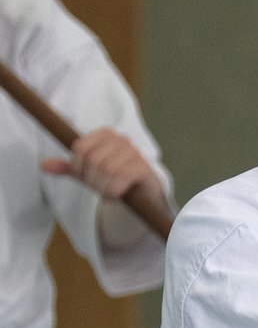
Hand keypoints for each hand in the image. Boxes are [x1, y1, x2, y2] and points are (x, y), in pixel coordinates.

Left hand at [41, 127, 163, 202]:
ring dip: (103, 187)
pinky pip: (122, 177)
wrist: (141, 191)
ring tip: (107, 192)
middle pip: (93, 159)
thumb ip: (68, 168)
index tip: (84, 177)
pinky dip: (114, 190)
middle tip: (97, 188)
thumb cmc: (113, 178)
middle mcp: (121, 139)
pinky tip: (117, 193)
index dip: (77, 167)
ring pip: (106, 169)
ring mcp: (134, 152)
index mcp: (105, 134)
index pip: (80, 148)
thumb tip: (43, 166)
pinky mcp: (144, 167)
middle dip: (91, 179)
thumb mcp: (88, 173)